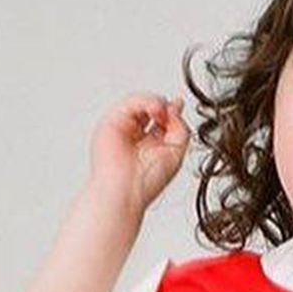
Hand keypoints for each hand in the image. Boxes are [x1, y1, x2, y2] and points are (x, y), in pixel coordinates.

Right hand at [88, 92, 191, 215]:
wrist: (125, 191)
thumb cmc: (147, 181)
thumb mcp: (176, 153)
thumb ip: (181, 128)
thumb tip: (176, 108)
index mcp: (150, 146)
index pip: (161, 121)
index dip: (171, 111)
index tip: (179, 103)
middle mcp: (135, 136)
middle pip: (150, 109)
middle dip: (164, 107)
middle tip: (172, 112)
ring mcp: (123, 128)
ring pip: (140, 103)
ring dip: (156, 103)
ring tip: (161, 112)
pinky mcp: (111, 121)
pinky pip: (129, 102)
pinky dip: (145, 101)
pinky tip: (154, 110)